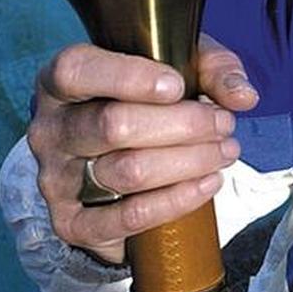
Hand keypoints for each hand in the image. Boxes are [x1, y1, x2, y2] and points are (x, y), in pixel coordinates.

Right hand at [27, 35, 258, 264]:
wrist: (116, 162)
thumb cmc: (146, 102)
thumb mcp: (179, 69)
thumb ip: (212, 69)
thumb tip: (242, 96)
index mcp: (61, 81)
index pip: (77, 71)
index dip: (129, 77)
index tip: (178, 85)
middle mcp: (49, 129)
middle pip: (113, 125)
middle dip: (183, 124)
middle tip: (223, 123)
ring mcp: (56, 179)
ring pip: (127, 171)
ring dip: (189, 161)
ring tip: (225, 151)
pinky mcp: (72, 222)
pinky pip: (128, 217)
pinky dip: (176, 200)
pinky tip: (208, 183)